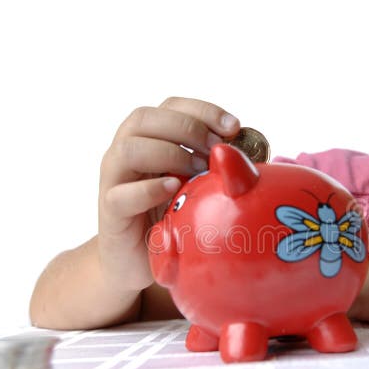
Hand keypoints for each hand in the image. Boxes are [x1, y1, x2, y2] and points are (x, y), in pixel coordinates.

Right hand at [98, 97, 239, 290]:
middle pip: (144, 118)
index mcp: (149, 139)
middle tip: (216, 149)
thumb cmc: (172, 218)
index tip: (234, 126)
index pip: (170, 106)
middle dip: (187, 127)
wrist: (137, 263)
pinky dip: (149, 189)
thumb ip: (217, 167)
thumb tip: (258, 157)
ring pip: (129, 149)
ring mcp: (114, 181)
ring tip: (196, 170)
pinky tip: (174, 189)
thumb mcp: (199, 186)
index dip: (202, 110)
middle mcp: (126, 152)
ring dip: (169, 153)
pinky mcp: (111, 212)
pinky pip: (122, 194)